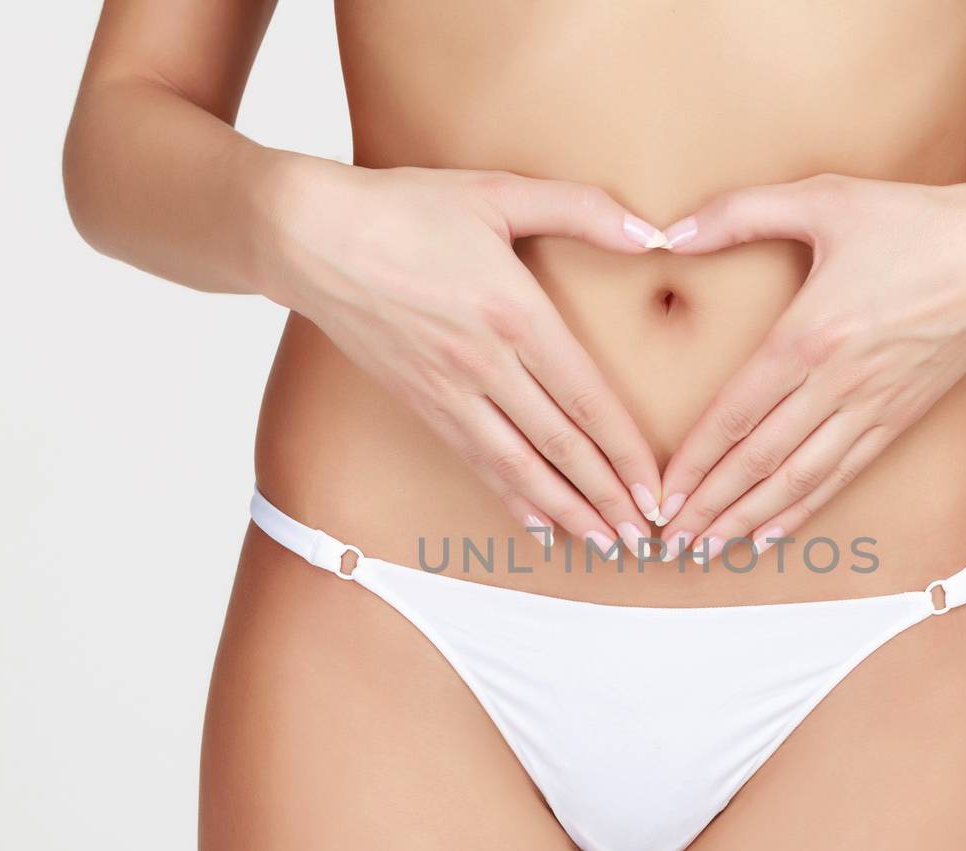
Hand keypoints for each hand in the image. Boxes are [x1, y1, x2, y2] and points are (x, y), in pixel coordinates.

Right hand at [267, 160, 673, 555]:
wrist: (308, 237)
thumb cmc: (403, 207)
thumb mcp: (498, 192)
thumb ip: (582, 210)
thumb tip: (657, 233)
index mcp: (513, 313)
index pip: (585, 398)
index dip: (624, 451)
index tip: (654, 488)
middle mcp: (483, 364)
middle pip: (559, 445)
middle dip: (606, 497)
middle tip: (644, 536)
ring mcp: (447, 390)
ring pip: (517, 467)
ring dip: (565, 511)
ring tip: (603, 544)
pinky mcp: (420, 403)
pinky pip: (476, 461)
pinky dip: (512, 498)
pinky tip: (539, 525)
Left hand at [653, 173, 965, 561]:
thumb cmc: (917, 221)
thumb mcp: (824, 198)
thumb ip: (739, 213)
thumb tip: (667, 233)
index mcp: (810, 335)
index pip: (736, 414)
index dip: (695, 461)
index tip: (662, 493)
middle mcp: (838, 383)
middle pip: (759, 460)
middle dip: (710, 505)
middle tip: (669, 540)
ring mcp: (871, 407)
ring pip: (798, 479)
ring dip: (749, 519)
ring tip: (710, 550)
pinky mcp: (898, 418)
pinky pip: (841, 475)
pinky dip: (802, 509)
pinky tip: (772, 531)